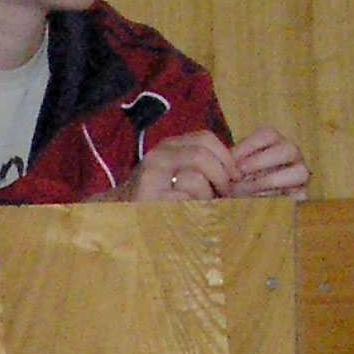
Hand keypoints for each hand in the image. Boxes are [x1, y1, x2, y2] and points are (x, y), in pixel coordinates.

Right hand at [117, 132, 239, 202]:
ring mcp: (151, 179)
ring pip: (196, 179)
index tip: (235, 175)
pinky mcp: (150, 201)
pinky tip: (190, 215)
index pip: (205, 138)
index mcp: (167, 147)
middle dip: (221, 176)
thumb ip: (198, 164)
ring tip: (204, 207)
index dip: (226, 156)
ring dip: (208, 197)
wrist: (118, 214)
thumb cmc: (154, 196)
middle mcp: (158, 158)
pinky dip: (195, 210)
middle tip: (225, 193)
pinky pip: (186, 201)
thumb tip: (234, 168)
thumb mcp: (173, 171)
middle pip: (202, 156)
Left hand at [227, 127, 310, 199]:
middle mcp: (291, 159)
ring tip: (249, 192)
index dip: (249, 145)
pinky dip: (280, 200)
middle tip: (240, 174)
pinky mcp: (302, 198)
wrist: (240, 213)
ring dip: (272, 181)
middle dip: (261, 161)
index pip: (269, 135)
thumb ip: (229, 165)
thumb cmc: (233, 186)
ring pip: (301, 172)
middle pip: (289, 149)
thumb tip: (226, 160)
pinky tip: (260, 205)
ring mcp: (300, 178)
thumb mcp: (229, 173)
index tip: (231, 160)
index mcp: (274, 146)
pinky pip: (301, 196)